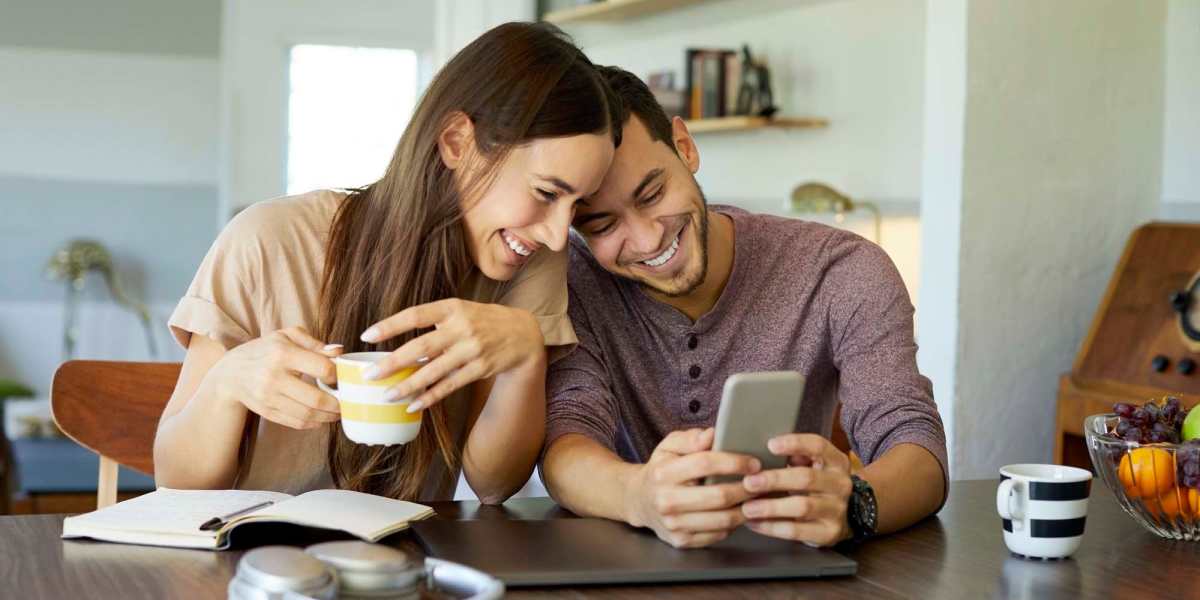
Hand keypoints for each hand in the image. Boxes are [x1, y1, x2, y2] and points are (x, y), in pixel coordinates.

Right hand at [208, 327, 341, 429]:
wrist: (230, 373)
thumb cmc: (264, 350)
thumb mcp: (286, 336)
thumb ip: (314, 343)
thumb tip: (339, 351)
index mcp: (282, 354)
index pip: (322, 368)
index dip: (337, 375)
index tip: (342, 377)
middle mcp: (274, 377)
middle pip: (316, 398)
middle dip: (338, 404)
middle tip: (347, 402)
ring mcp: (269, 397)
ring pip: (308, 414)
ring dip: (329, 417)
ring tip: (338, 411)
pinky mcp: (267, 411)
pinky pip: (296, 422)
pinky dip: (313, 423)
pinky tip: (322, 417)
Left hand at [359, 299, 543, 410]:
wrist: (523, 333)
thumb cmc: (483, 320)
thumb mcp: (461, 309)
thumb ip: (434, 320)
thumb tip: (398, 341)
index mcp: (452, 307)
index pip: (415, 315)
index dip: (390, 325)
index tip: (367, 336)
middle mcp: (462, 327)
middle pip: (421, 347)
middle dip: (393, 362)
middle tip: (370, 375)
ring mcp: (472, 349)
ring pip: (434, 371)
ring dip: (408, 385)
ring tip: (387, 395)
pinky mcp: (480, 368)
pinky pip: (450, 385)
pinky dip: (430, 396)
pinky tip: (413, 404)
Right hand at [626, 428, 762, 548]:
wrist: (639, 501)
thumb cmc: (661, 470)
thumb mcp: (669, 446)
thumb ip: (690, 439)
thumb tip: (712, 435)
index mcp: (663, 473)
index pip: (706, 464)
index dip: (734, 462)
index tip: (753, 463)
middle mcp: (666, 501)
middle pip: (719, 496)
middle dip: (746, 488)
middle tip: (762, 481)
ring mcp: (674, 524)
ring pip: (722, 520)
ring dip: (746, 508)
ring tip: (756, 497)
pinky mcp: (682, 541)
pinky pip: (718, 535)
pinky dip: (734, 524)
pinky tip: (739, 512)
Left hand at [740, 434, 853, 546]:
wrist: (844, 518)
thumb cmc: (817, 486)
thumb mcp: (813, 466)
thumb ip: (795, 457)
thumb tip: (767, 451)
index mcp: (836, 461)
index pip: (818, 446)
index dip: (795, 443)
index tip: (770, 445)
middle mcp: (841, 484)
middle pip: (806, 478)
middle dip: (775, 479)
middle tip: (749, 482)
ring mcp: (837, 510)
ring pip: (802, 506)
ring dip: (771, 507)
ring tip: (747, 508)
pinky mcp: (829, 533)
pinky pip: (797, 530)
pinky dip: (772, 527)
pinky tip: (754, 523)